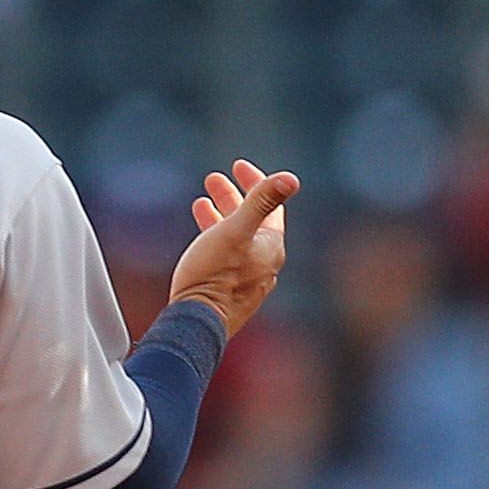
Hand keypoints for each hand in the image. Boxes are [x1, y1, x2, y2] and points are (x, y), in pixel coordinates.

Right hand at [167, 162, 298, 335]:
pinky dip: (216, 238)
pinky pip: (227, 256)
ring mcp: (248, 278)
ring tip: (202, 202)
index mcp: (271, 246)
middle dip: (234, 197)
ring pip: (238, 238)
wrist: (197, 323)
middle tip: (213, 179)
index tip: (237, 166)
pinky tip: (202, 238)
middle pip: (253, 220)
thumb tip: (291, 178)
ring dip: (221, 216)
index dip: (255, 181)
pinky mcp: (230, 291)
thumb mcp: (236, 231)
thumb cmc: (214, 275)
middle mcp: (264, 262)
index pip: (270, 205)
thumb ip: (261, 202)